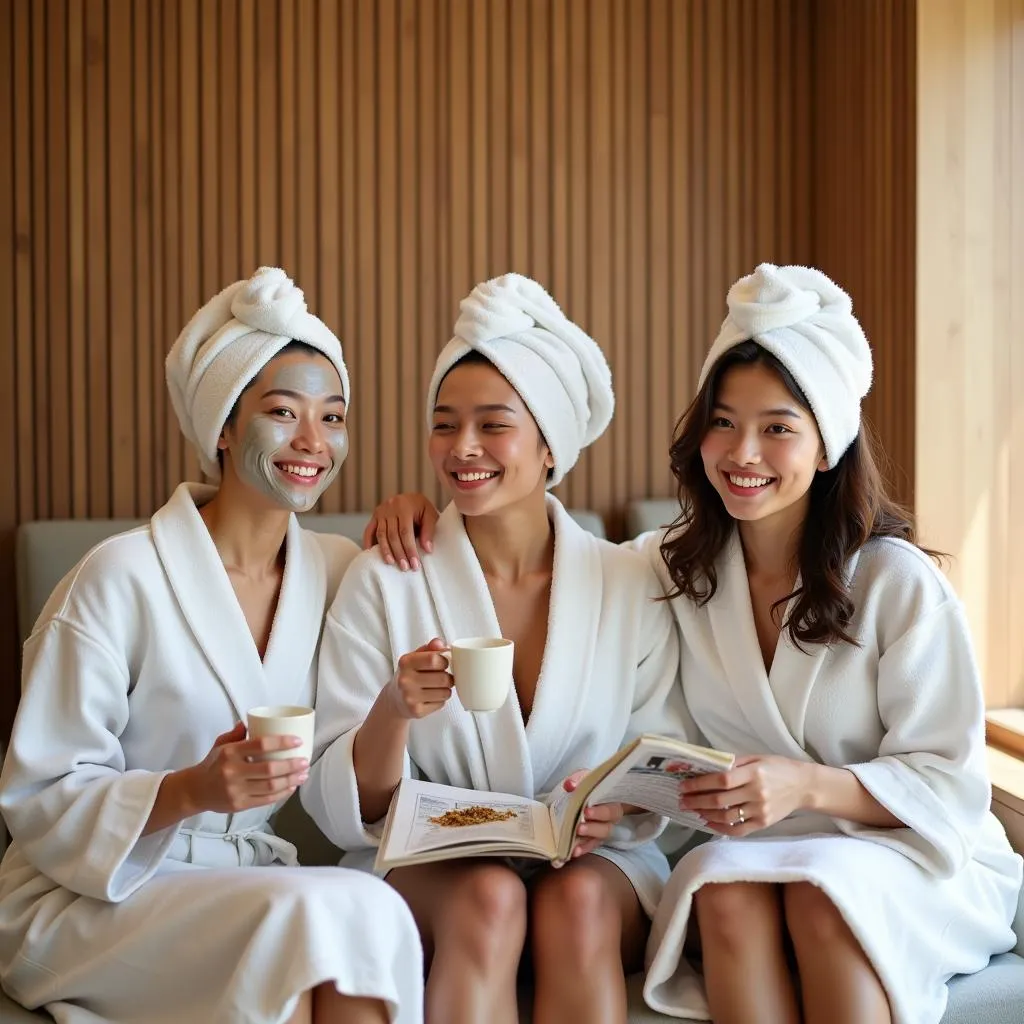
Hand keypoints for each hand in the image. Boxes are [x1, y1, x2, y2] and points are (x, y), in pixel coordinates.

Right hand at [177, 722, 309, 814]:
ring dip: (291, 780)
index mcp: (230, 752)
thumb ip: (236, 733)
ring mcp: (236, 790)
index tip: (297, 741)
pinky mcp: (239, 805)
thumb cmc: (213, 764)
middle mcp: (233, 771)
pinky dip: (281, 794)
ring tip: (303, 774)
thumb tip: (248, 721)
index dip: (282, 742)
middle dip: (292, 765)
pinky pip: (266, 800)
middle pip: (270, 768)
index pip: (261, 744)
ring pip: (270, 786)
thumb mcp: (221, 744)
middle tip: (305, 761)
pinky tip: (291, 787)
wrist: (195, 790)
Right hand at [362, 493, 439, 570]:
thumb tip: (427, 549)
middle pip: (392, 535)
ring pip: (381, 534)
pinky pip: (369, 531)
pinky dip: (368, 542)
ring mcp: (380, 511)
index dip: (409, 549)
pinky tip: (371, 554)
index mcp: (405, 506)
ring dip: (385, 551)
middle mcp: (390, 507)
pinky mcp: (374, 515)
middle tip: (404, 567)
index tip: (414, 564)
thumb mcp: (430, 515)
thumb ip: (429, 531)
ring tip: (391, 563)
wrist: (412, 498)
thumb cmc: (423, 509)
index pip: (405, 532)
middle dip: (398, 553)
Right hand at [385, 638, 452, 719]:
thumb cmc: (410, 674)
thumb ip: (429, 648)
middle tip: (444, 677)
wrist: (394, 699)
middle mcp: (405, 680)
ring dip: (446, 689)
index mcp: (406, 662)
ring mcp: (410, 697)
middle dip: (449, 677)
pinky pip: (441, 704)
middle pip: (443, 678)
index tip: (443, 663)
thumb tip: (440, 643)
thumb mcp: (415, 657)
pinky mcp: (416, 711)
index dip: (445, 661)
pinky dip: (441, 700)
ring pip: (445, 692)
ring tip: (438, 687)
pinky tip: (431, 697)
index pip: (434, 659)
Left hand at [560, 770, 625, 860]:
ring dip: (587, 839)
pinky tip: (573, 851)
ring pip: (599, 838)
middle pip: (606, 827)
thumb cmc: (588, 785)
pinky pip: (590, 846)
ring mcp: (601, 831)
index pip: (610, 809)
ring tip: (575, 837)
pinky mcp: (593, 840)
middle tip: (579, 826)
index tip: (586, 811)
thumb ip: (578, 779)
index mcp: (611, 803)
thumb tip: (570, 785)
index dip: (600, 812)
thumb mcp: (585, 777)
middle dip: (592, 827)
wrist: (585, 794)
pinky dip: (582, 849)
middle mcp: (609, 820)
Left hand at [678, 755, 812, 836]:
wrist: (804, 786)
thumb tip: (707, 766)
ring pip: (726, 817)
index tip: (684, 786)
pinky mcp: (763, 824)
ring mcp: (760, 811)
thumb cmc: (778, 768)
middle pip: (720, 800)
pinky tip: (708, 822)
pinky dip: (720, 829)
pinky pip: (738, 830)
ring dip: (705, 814)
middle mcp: (757, 793)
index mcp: (754, 773)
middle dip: (696, 801)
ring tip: (693, 810)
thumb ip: (733, 763)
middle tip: (682, 800)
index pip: (721, 780)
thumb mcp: (756, 758)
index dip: (700, 784)